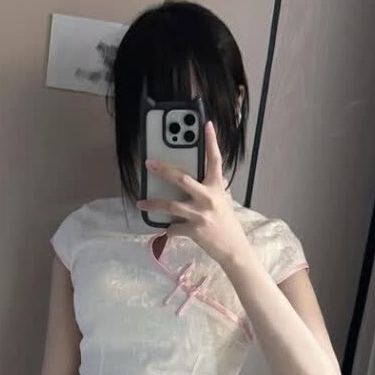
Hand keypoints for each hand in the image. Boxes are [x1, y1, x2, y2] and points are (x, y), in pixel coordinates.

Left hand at [137, 121, 250, 268]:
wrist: (233, 249)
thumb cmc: (226, 223)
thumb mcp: (221, 202)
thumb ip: (207, 191)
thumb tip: (186, 184)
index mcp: (217, 188)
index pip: (214, 160)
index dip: (211, 141)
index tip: (206, 125)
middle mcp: (208, 198)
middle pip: (181, 178)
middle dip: (163, 170)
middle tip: (148, 163)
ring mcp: (200, 214)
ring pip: (170, 205)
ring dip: (153, 204)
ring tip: (141, 203)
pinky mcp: (193, 230)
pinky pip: (173, 228)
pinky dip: (168, 229)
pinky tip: (166, 230)